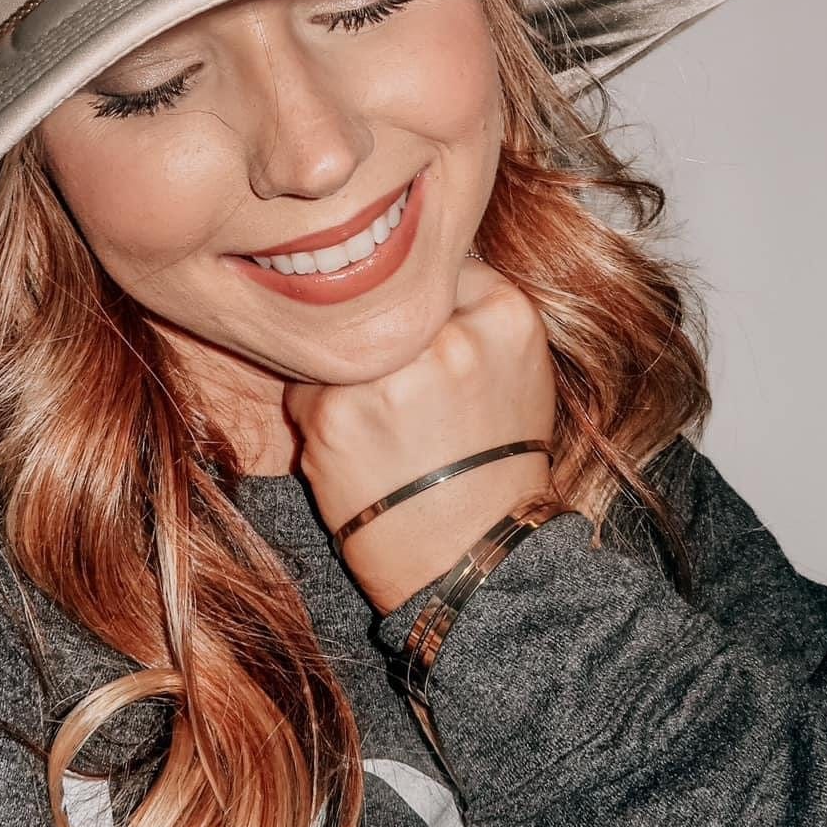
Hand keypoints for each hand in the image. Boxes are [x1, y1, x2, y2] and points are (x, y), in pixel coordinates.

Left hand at [284, 258, 561, 614]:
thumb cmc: (498, 466)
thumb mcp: (519, 371)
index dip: (424, 308)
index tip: (427, 341)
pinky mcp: (337, 412)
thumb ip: (475, 312)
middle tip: (402, 393)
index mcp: (506, 314)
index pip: (441, 269)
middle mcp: (450, 335)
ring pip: (341, 339)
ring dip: (348, 374)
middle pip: (386, 302)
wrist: (471, 557)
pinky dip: (320, 414)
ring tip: (382, 425)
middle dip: (385, 340)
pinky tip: (357, 450)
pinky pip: (306, 385)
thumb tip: (415, 269)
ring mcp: (391, 372)